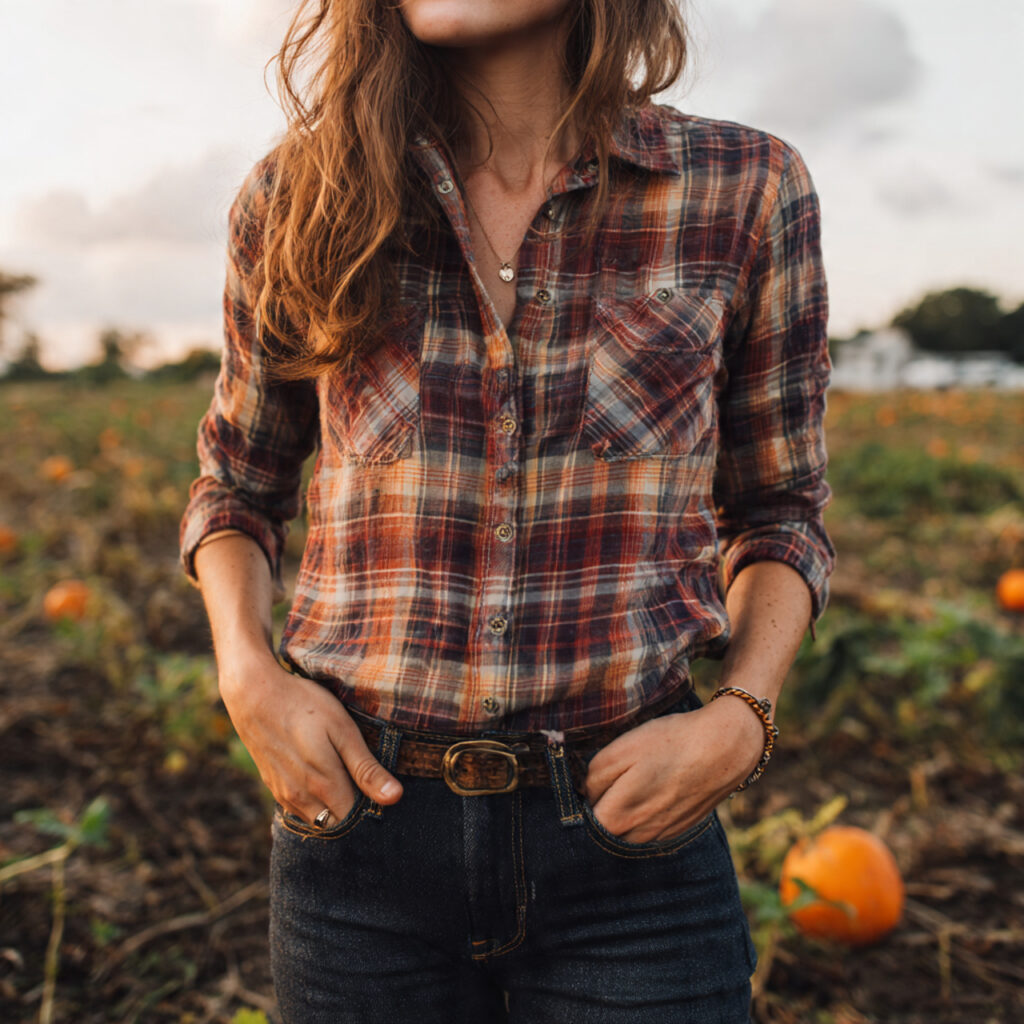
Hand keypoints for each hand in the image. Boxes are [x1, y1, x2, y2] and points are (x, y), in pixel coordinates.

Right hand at [218, 652, 402, 827]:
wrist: (254, 694)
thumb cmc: (304, 706)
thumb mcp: (342, 730)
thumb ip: (366, 768)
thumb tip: (394, 798)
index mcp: (324, 785)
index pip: (356, 820)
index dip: (371, 808)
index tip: (379, 786)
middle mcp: (302, 799)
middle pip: (336, 824)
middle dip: (353, 812)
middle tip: (363, 780)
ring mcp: (284, 795)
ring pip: (317, 820)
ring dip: (333, 808)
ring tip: (343, 775)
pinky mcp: (273, 787)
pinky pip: (299, 810)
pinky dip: (314, 803)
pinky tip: (321, 775)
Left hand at [581, 697, 764, 843]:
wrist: (724, 748)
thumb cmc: (670, 743)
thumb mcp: (622, 749)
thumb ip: (595, 776)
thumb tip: (586, 792)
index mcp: (618, 816)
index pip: (587, 819)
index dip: (587, 797)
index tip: (594, 780)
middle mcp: (638, 834)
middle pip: (606, 829)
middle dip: (604, 806)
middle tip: (615, 778)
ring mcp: (662, 834)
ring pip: (628, 832)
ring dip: (625, 813)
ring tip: (638, 782)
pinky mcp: (679, 829)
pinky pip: (651, 829)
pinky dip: (648, 814)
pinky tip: (657, 790)